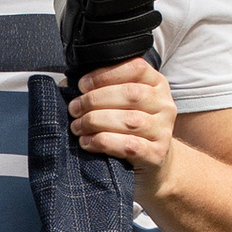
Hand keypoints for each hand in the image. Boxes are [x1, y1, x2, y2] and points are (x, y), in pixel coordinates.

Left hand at [70, 57, 178, 184]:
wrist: (153, 163)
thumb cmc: (131, 128)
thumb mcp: (123, 104)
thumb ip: (103, 89)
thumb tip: (67, 83)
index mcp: (156, 84)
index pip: (136, 68)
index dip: (105, 74)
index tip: (82, 85)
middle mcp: (164, 104)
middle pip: (131, 94)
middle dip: (95, 100)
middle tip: (74, 109)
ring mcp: (163, 130)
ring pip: (130, 121)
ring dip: (96, 122)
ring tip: (77, 127)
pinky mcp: (157, 154)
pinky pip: (130, 145)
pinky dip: (104, 142)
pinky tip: (88, 142)